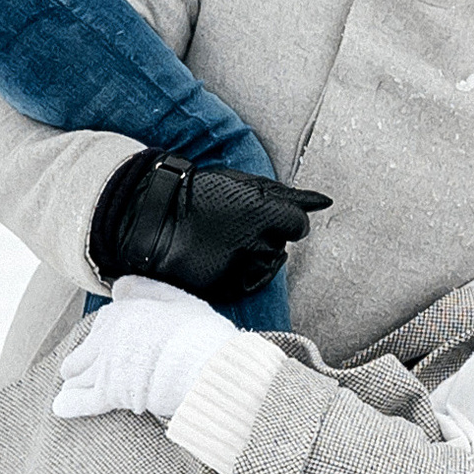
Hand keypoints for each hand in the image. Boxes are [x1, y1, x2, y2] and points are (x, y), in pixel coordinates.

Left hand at [53, 278, 237, 425]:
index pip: (102, 325)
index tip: (105, 346)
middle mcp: (107, 337)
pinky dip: (71, 404)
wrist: (202, 364)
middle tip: (80, 372)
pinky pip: (82, 401)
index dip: (102, 339)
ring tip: (70, 389)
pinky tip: (61, 406)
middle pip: (84, 352)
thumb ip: (147, 290)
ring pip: (80, 376)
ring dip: (76, 382)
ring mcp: (105, 366)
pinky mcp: (109, 393)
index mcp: (122, 313)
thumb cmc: (199, 333)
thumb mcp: (177, 300)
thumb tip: (120, 286)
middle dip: (82, 362)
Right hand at [88, 149, 330, 308]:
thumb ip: (287, 196)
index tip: (263, 215)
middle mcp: (255, 244)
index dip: (284, 219)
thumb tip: (325, 202)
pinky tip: (217, 257)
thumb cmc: (199, 195)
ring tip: (223, 242)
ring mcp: (240, 269)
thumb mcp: (243, 185)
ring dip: (253, 256)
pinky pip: (246, 283)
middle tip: (234, 226)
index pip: (298, 225)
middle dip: (266, 236)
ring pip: (266, 266)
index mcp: (262, 213)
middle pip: (281, 245)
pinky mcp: (225, 289)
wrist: (148, 221)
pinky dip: (237, 272)